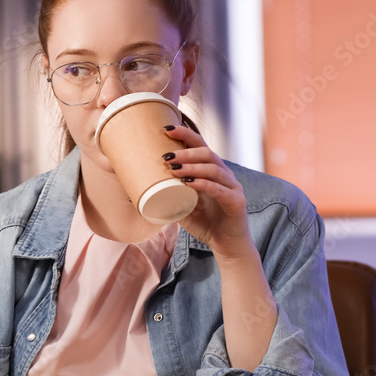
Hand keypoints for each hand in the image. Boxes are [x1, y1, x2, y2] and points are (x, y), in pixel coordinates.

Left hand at [162, 125, 255, 260]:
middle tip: (166, 156)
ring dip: (192, 167)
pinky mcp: (236, 202)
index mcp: (212, 172)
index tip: (166, 130)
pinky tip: (189, 183)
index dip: (186, 135)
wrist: (227, 246)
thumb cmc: (206, 224)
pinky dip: (203, 185)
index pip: (201, 146)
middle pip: (207, 153)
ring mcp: (232, 187)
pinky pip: (219, 190)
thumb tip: (140, 191)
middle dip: (186, 151)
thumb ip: (169, 197)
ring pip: (214, 169)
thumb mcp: (183, 208)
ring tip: (173, 169)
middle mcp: (224, 175)